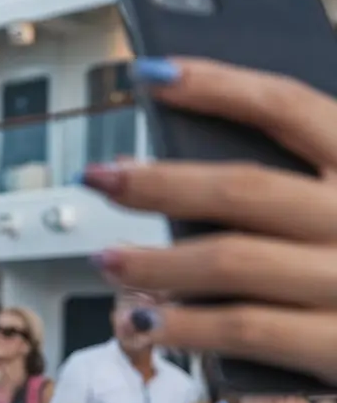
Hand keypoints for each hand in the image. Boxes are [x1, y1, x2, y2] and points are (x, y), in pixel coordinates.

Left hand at [84, 56, 336, 384]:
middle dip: (158, 183)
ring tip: (107, 258)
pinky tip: (142, 320)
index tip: (151, 73)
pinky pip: (244, 329)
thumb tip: (187, 173)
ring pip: (228, 261)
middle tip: (100, 178)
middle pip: (240, 189)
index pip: (288, 106)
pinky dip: (184, 326)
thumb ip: (301, 178)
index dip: (216, 85)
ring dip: (153, 261)